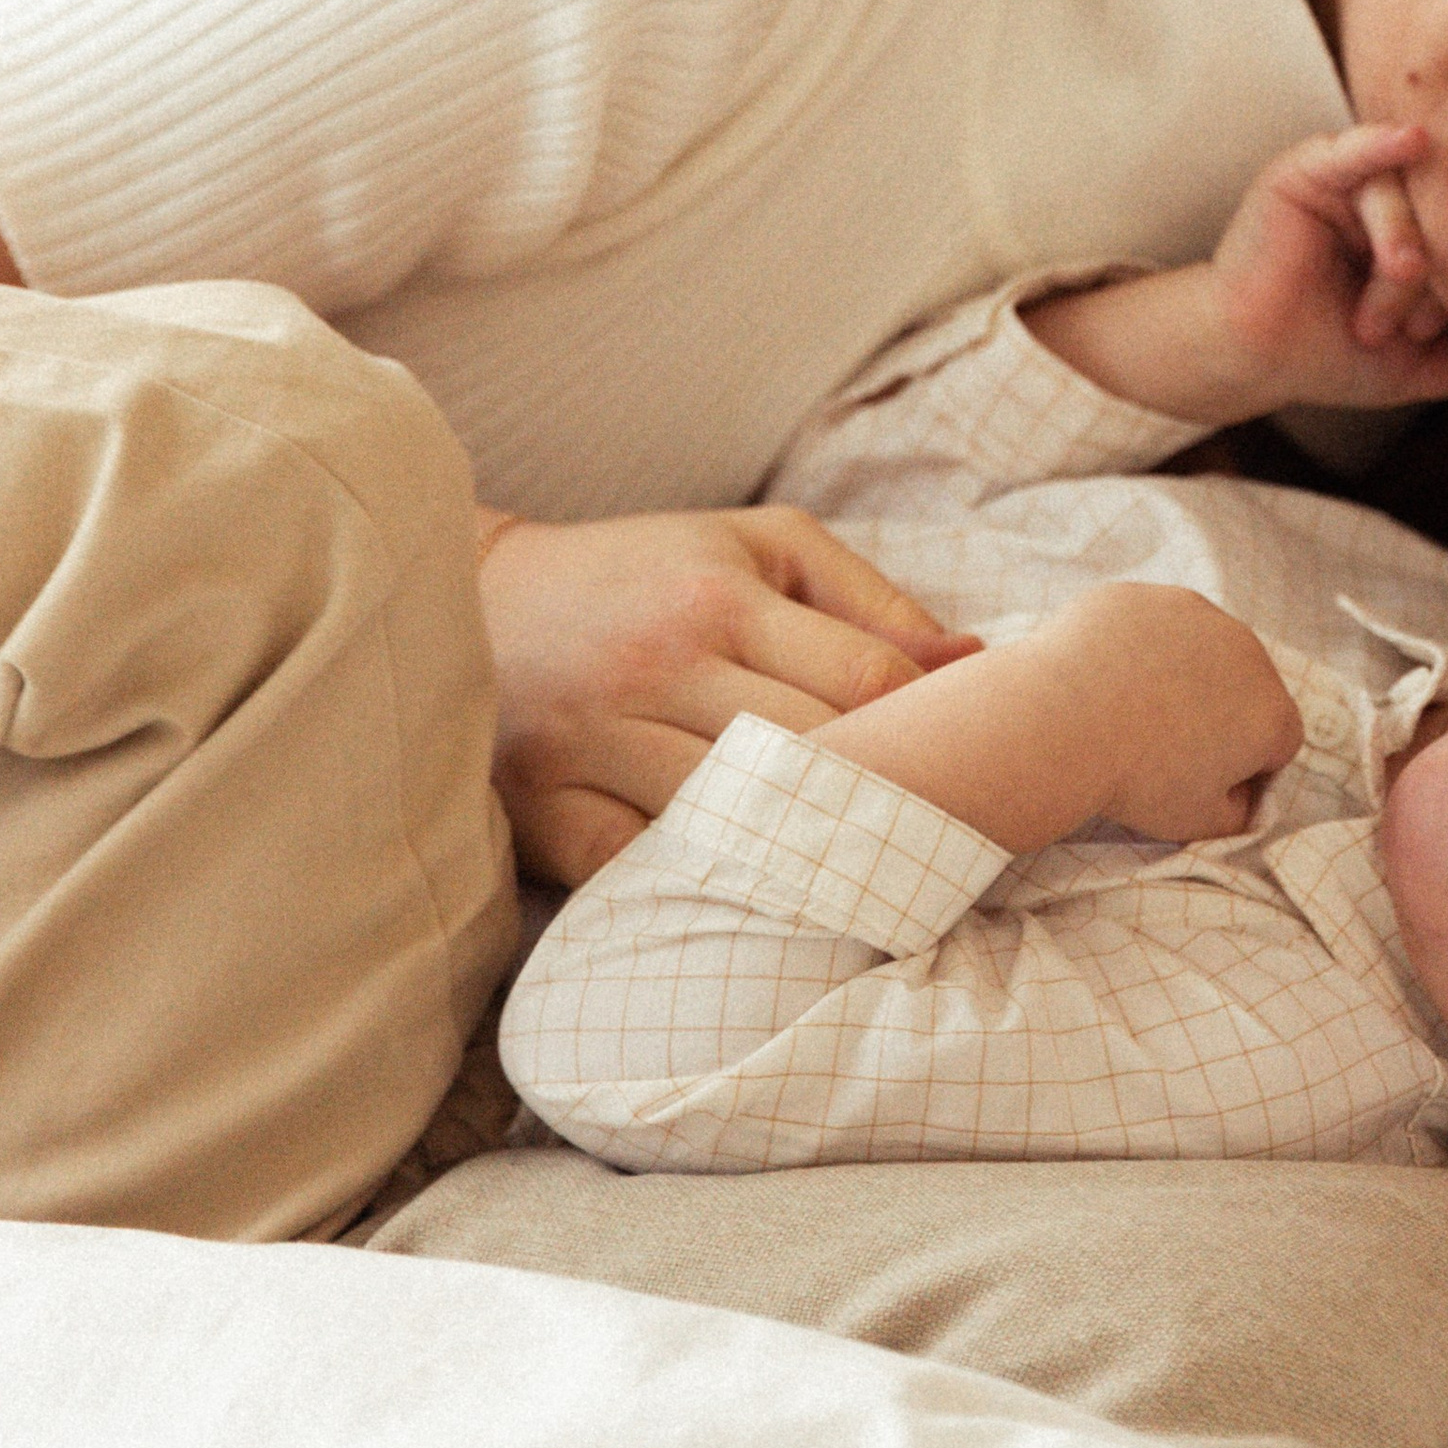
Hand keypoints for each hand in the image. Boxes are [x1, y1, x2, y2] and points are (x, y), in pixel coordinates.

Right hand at [479, 504, 979, 885]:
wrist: (474, 599)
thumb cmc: (649, 573)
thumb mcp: (761, 547)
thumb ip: (871, 602)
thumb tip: (973, 660)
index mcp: (720, 597)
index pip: (863, 677)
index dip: (931, 728)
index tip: (969, 765)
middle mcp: (658, 665)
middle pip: (811, 755)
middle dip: (883, 798)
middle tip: (940, 840)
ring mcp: (594, 741)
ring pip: (734, 823)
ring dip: (804, 856)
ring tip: (867, 882)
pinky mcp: (544, 806)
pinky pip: (640, 873)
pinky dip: (696, 891)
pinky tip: (750, 900)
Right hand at [1027, 124, 1447, 423]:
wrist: (1256, 361)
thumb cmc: (1331, 354)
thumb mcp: (1419, 365)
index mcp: (1419, 229)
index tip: (1431, 337)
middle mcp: (1388, 195)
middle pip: (1444, 214)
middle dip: (1434, 282)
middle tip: (1408, 331)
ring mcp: (1348, 179)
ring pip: (1404, 197)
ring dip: (1399, 255)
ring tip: (1377, 312)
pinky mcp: (1306, 170)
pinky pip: (1353, 151)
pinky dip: (1382, 145)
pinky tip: (1412, 141)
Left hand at [1052, 583, 1305, 841]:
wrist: (1060, 722)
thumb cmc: (1133, 779)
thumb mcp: (1198, 823)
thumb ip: (1238, 814)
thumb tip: (1243, 798)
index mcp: (1269, 709)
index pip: (1280, 743)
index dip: (1249, 769)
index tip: (1209, 782)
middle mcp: (1244, 650)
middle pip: (1244, 687)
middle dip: (1219, 714)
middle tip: (1167, 747)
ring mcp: (1192, 612)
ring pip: (1197, 649)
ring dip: (1180, 675)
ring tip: (1132, 711)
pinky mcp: (1142, 596)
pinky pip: (1146, 627)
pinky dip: (1133, 649)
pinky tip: (1103, 679)